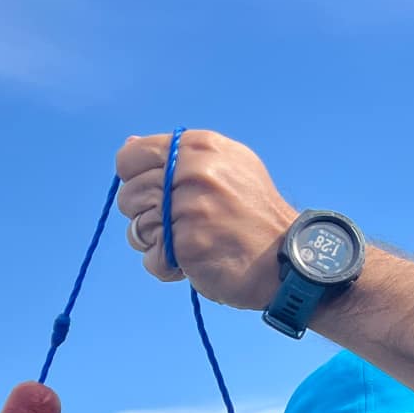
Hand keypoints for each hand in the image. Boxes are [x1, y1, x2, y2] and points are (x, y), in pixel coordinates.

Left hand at [115, 130, 297, 309]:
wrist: (285, 257)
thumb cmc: (251, 214)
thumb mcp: (225, 166)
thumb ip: (175, 156)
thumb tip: (129, 145)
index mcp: (198, 147)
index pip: (129, 158)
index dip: (136, 180)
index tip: (159, 195)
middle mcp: (190, 171)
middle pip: (128, 196)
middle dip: (147, 216)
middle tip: (180, 225)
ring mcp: (187, 207)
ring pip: (135, 228)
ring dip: (156, 244)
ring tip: (189, 242)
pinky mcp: (185, 244)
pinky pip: (151, 259)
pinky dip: (166, 267)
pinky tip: (193, 262)